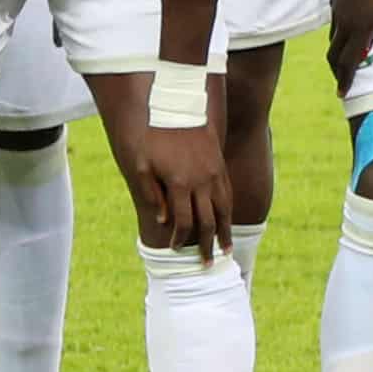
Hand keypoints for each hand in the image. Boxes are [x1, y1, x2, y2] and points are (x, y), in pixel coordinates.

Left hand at [121, 114, 233, 263]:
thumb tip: (164, 221)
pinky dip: (229, 212)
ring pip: (224, 210)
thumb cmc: (155, 137)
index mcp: (179, 183)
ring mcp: (214, 174)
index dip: (181, 239)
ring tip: (226, 249)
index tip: (178, 248)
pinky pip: (228, 195)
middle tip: (208, 264)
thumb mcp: (143, 165)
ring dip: (225, 232)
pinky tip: (227, 221)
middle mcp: (201, 182)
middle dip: (208, 245)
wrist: (179, 108)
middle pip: (208, 221)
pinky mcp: (220, 166)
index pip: (184, 221)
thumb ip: (153, 194)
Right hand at [325, 0, 372, 89]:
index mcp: (360, 29)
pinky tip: (348, 34)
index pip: (348, 61)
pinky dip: (338, 38)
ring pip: (333, 40)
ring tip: (345, 61)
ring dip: (337, 54)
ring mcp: (337, 12)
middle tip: (342, 83)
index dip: (345, 79)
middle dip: (337, 71)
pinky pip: (334, 26)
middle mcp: (344, 24)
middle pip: (334, 54)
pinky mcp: (335, 2)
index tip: (342, 94)